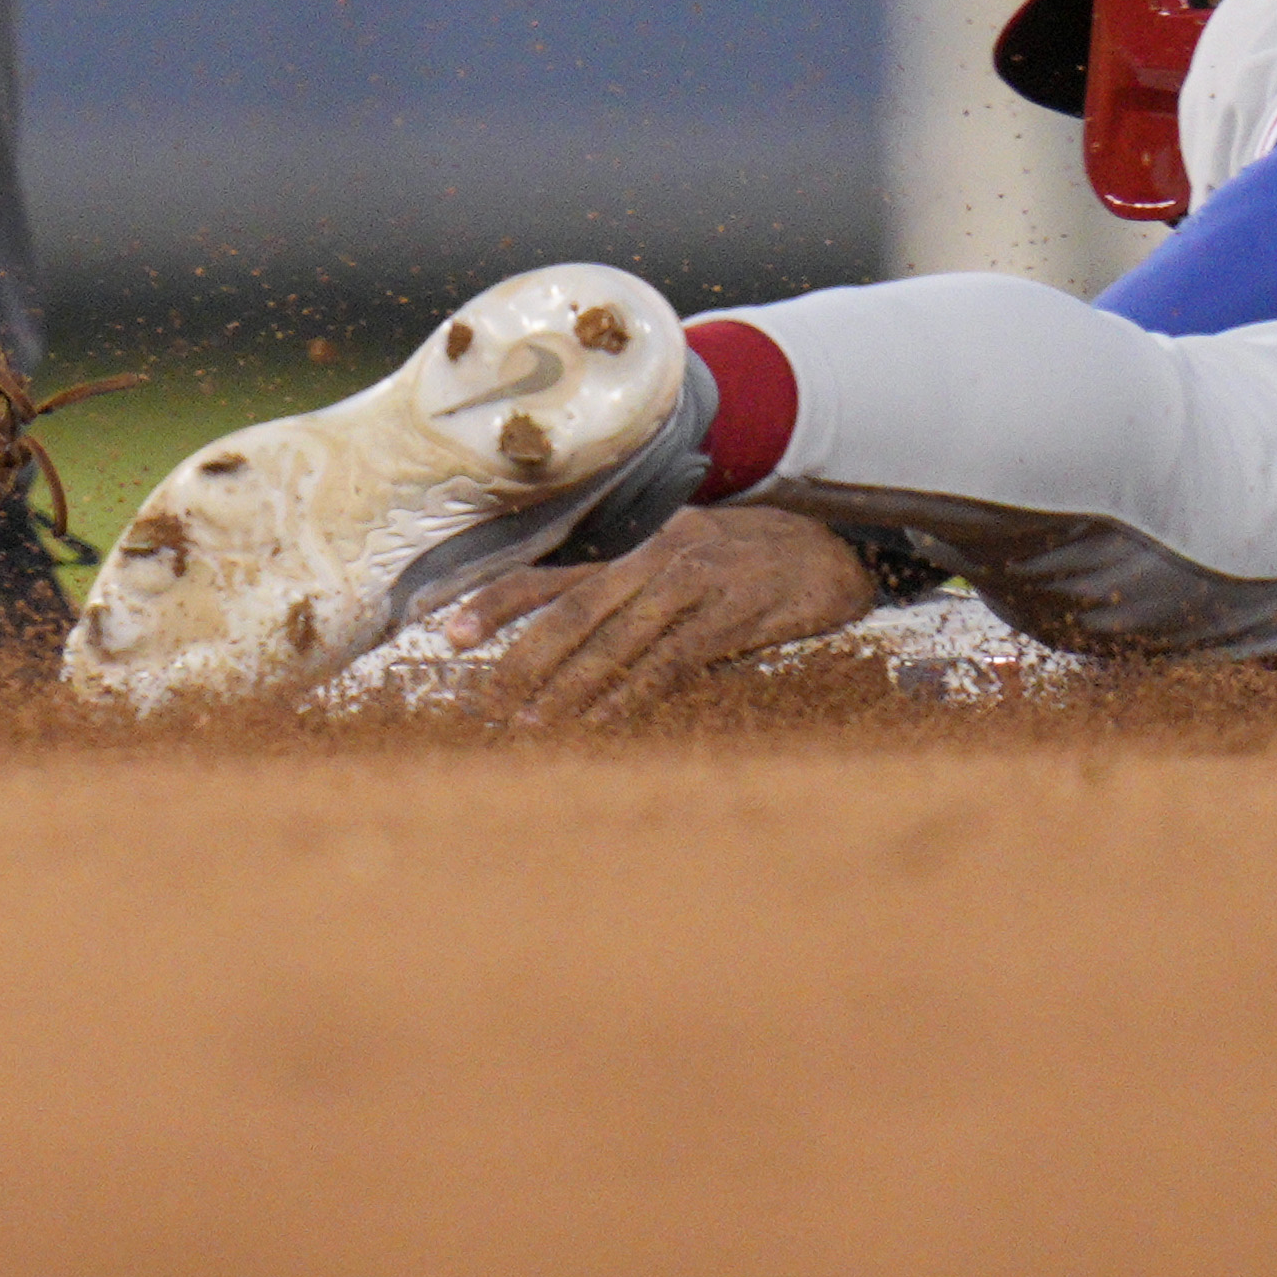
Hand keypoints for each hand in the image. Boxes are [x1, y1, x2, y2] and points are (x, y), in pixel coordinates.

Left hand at [435, 506, 884, 719]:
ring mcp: (691, 584)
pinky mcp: (728, 617)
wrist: (828, 555)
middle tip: (480, 705)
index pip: (550, 573)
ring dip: (567, 690)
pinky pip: (668, 664)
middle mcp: (653, 557)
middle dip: (519, 660)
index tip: (448, 634)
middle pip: (571, 611)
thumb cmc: (742, 564)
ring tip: (529, 730)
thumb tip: (560, 641)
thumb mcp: (678, 562)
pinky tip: (601, 728)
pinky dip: (631, 699)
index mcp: (633, 546)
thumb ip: (625, 594)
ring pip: (613, 641)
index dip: (497, 602)